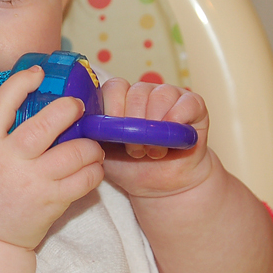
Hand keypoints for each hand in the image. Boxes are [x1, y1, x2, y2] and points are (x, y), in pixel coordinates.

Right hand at [0, 66, 105, 248]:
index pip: (3, 103)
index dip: (22, 82)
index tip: (37, 74)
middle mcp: (9, 161)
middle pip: (45, 125)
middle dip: (67, 109)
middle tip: (77, 105)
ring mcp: (33, 183)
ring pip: (72, 154)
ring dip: (89, 144)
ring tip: (91, 141)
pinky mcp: (51, 204)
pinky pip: (83, 182)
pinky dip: (94, 171)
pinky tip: (92, 166)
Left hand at [100, 78, 212, 197]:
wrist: (160, 185)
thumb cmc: (129, 166)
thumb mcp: (101, 150)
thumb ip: (89, 132)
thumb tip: (79, 120)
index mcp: (120, 98)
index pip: (114, 87)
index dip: (113, 109)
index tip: (113, 133)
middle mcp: (144, 92)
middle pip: (136, 92)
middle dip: (134, 125)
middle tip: (135, 150)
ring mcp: (170, 95)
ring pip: (160, 96)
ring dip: (155, 126)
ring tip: (152, 150)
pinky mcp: (193, 105)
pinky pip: (187, 102)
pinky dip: (178, 120)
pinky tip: (171, 138)